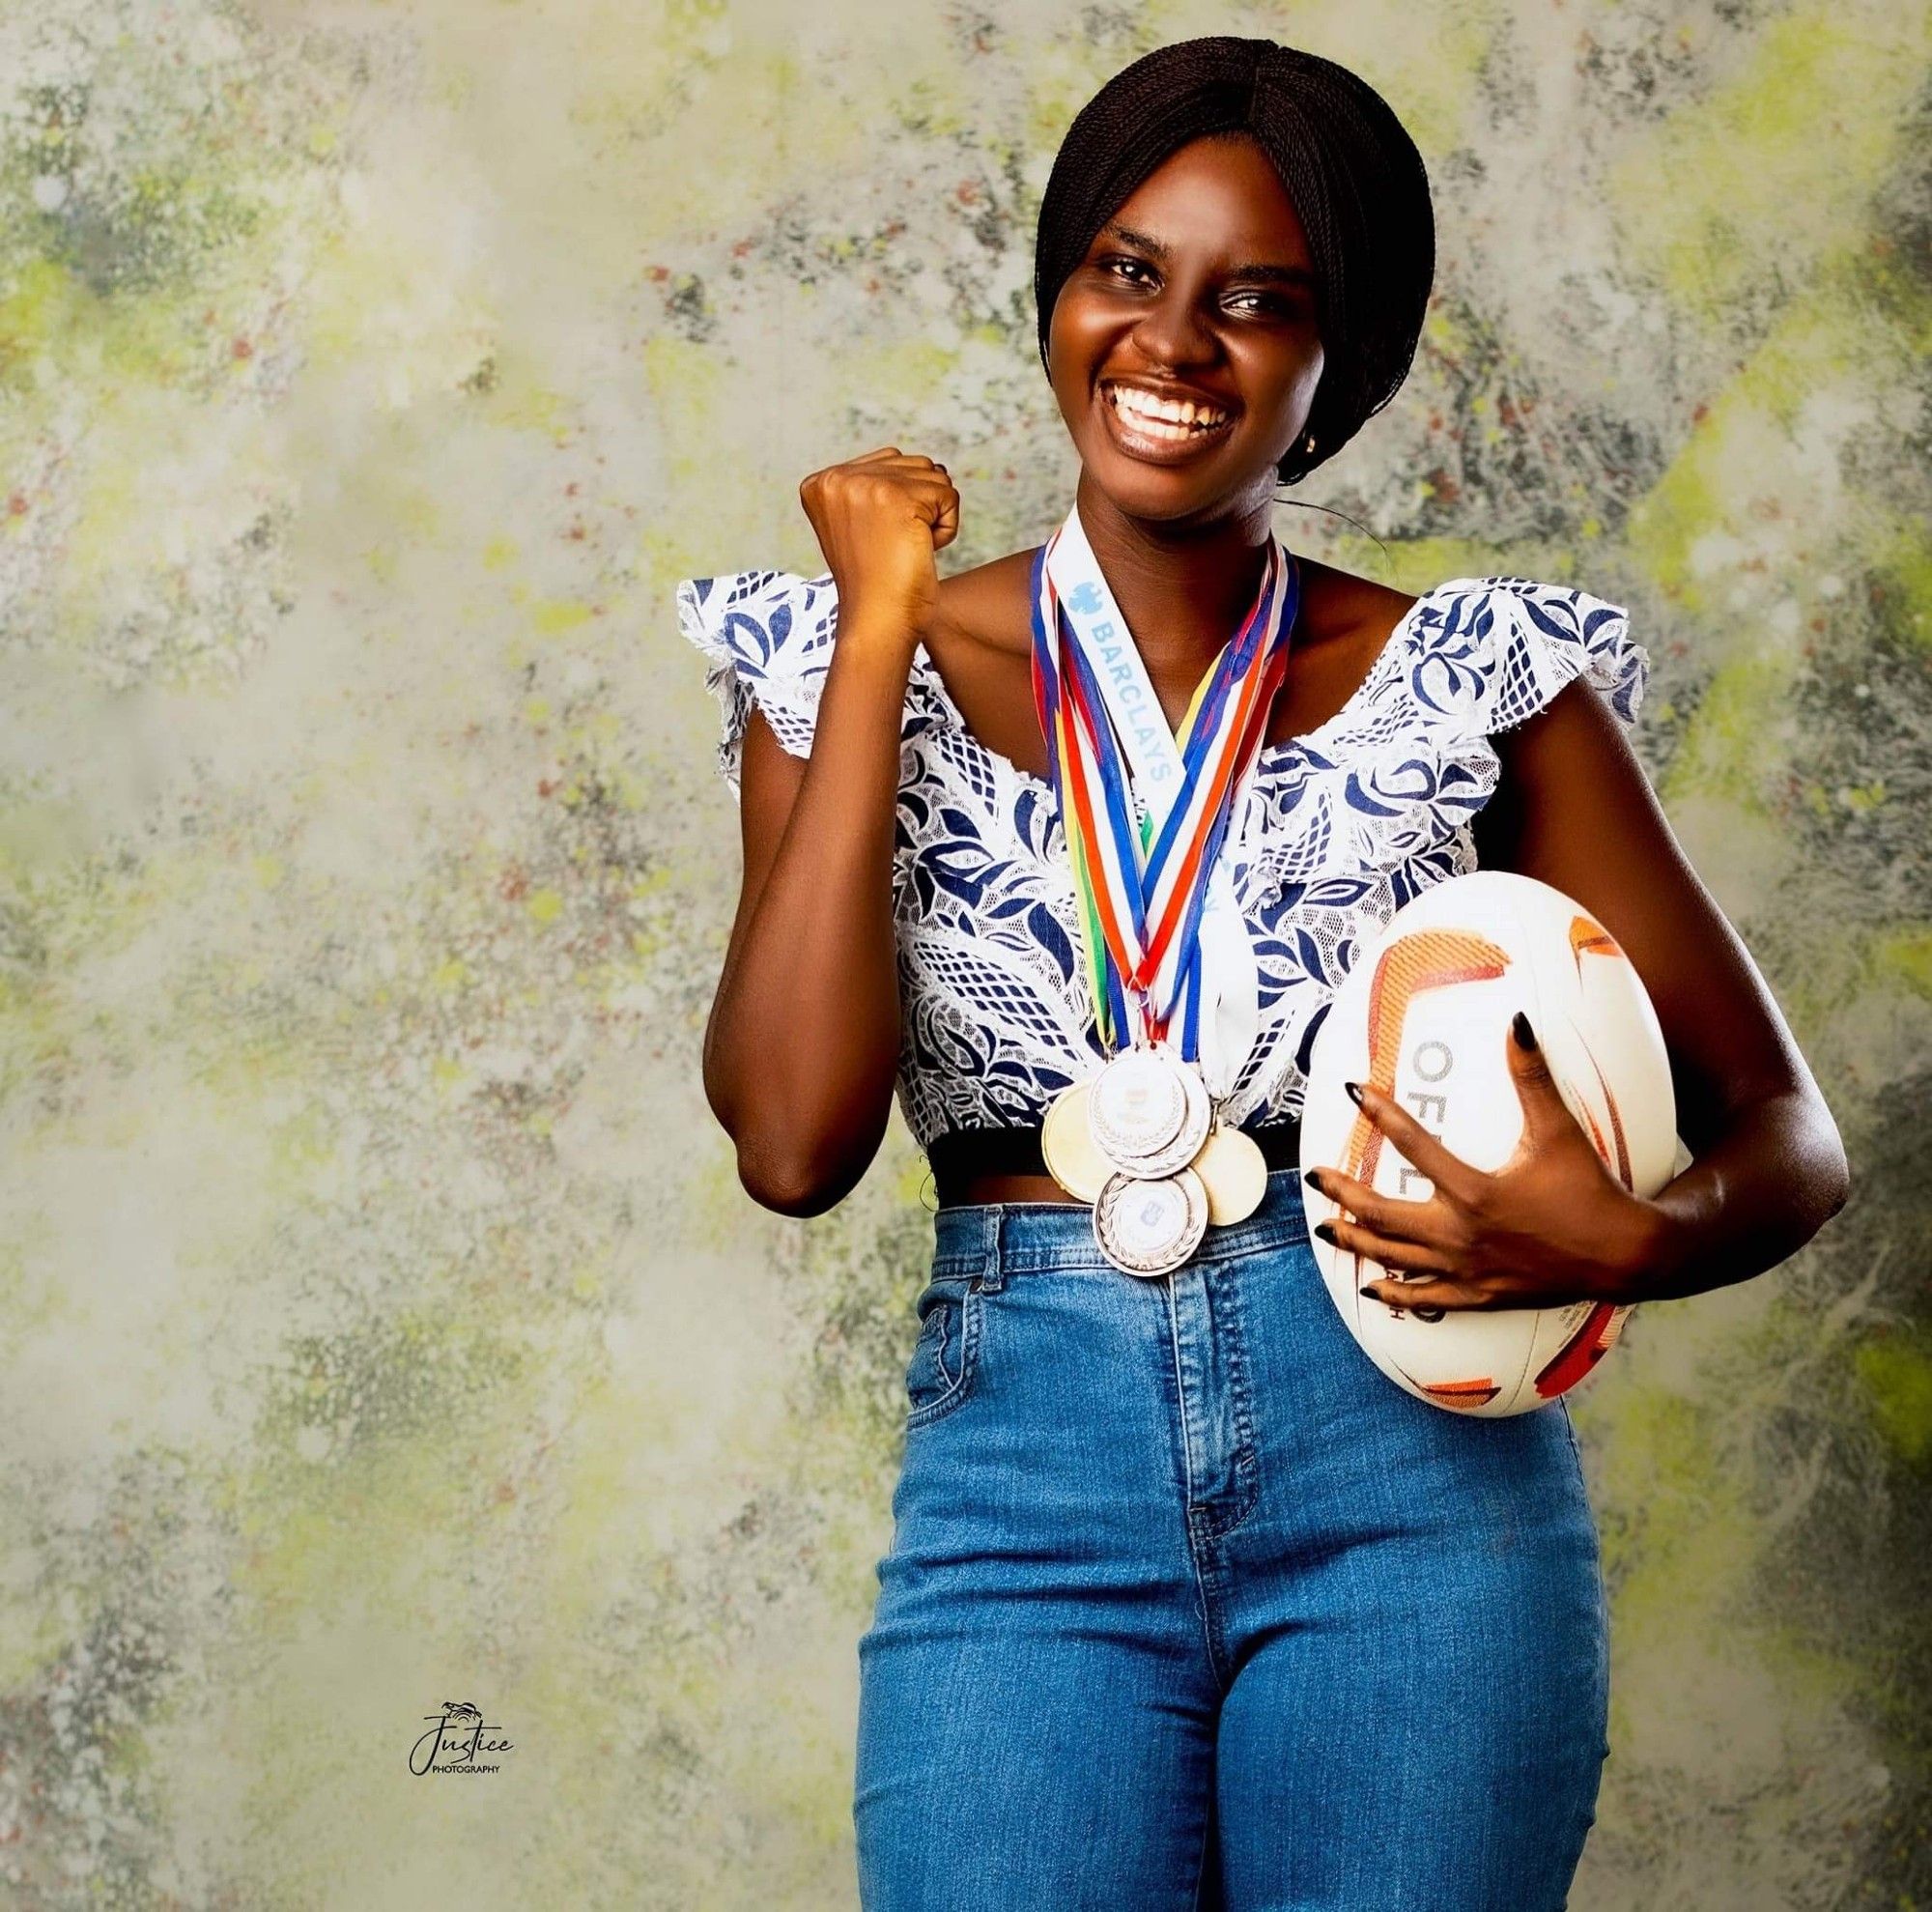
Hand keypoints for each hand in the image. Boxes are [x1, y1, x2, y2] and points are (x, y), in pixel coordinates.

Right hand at [798, 446, 959, 647]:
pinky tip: (919, 550)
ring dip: (933, 517)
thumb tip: (934, 466)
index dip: (899, 505)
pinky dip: (946, 528)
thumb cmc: (876, 583)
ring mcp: (865, 484)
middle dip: (919, 507)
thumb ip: (878, 486)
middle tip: (892, 547)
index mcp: (820, 483)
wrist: (876, 622)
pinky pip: (949, 496)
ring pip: (933, 477)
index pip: (889, 464)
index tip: (876, 541)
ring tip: (905, 548)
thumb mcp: (862, 524)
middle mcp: (837, 477)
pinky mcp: (897, 497)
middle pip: (913, 465)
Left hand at [1302, 1011, 1666, 1310]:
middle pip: (1382, 1215)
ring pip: (1394, 1258)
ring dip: (1356, 1241)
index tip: (1355, 1093)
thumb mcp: (1559, 1131)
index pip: (1413, 1146)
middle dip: (1342, 1194)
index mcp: (1474, 1192)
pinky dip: (1395, 1292)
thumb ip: (1532, 1077)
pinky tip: (1371, 1286)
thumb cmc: (1590, 1191)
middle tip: (1314, 1176)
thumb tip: (1518, 1023)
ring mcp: (1467, 1269)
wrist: (1625, 1255)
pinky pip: (1426, 1299)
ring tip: (1325, 1228)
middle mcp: (1461, 1234)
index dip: (1381, 1115)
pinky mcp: (1480, 1295)